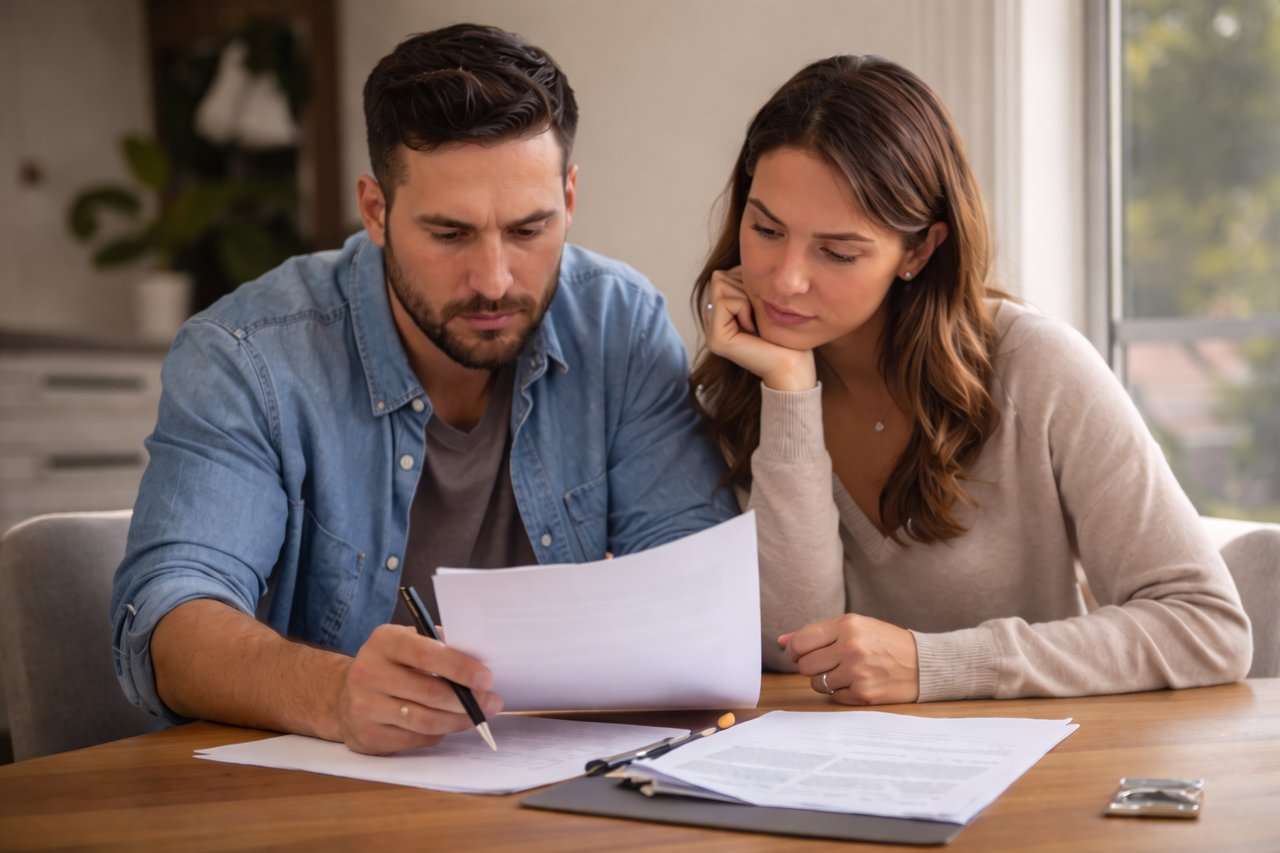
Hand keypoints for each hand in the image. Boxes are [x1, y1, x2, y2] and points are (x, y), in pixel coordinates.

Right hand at [336, 623, 503, 754]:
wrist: (345, 694)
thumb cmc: (391, 664)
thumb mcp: (408, 642)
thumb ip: (439, 646)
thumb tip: (479, 661)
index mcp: (384, 642)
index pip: (427, 655)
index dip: (460, 668)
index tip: (486, 678)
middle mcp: (368, 673)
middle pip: (430, 693)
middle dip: (468, 700)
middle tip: (492, 702)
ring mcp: (364, 707)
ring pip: (426, 720)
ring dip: (458, 720)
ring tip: (477, 716)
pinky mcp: (367, 736)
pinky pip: (416, 739)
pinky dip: (439, 733)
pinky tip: (447, 724)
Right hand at [703, 267, 815, 391]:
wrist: (794, 366)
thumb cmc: (787, 335)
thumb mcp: (764, 301)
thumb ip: (747, 283)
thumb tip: (743, 256)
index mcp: (721, 314)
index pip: (723, 274)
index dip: (746, 281)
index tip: (760, 307)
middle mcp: (712, 322)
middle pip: (719, 276)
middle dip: (744, 287)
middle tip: (758, 314)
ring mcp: (711, 332)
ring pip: (720, 284)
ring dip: (745, 297)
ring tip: (755, 322)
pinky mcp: (716, 339)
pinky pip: (726, 301)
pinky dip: (744, 307)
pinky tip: (752, 328)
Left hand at [779, 613, 918, 703]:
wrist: (922, 663)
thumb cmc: (884, 642)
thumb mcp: (855, 627)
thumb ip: (817, 633)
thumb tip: (781, 642)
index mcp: (847, 625)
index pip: (800, 641)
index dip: (795, 650)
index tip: (801, 654)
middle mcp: (851, 647)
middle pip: (804, 665)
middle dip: (810, 666)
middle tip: (828, 663)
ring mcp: (858, 672)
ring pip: (816, 683)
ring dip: (825, 680)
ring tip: (844, 672)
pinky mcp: (864, 693)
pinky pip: (834, 697)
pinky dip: (841, 692)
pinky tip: (857, 682)